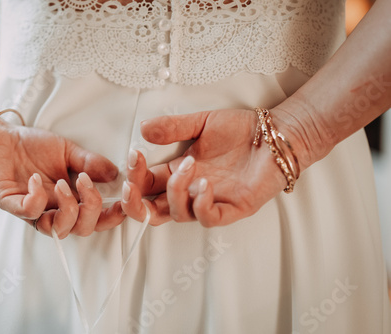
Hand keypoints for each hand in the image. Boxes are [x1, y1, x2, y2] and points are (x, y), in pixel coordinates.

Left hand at [0, 122, 124, 237]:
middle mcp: (52, 211)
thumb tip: (116, 173)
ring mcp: (31, 210)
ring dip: (67, 209)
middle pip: (80, 230)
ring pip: (56, 230)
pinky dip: (36, 199)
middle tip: (86, 182)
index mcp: (69, 201)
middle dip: (91, 211)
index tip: (124, 201)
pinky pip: (28, 212)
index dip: (112, 217)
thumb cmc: (33, 147)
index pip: (95, 219)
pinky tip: (36, 179)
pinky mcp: (9, 203)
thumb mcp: (68, 151)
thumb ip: (91, 163)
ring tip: (63, 183)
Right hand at [121, 109, 290, 226]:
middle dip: (135, 203)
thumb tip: (142, 129)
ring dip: (176, 192)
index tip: (134, 154)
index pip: (146, 184)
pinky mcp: (233, 208)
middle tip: (132, 185)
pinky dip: (201, 205)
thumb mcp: (202, 122)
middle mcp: (190, 191)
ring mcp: (210, 201)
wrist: (276, 135)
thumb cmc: (241, 130)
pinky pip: (208, 218)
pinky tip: (206, 184)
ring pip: (178, 214)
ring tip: (190, 166)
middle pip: (152, 211)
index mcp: (179, 172)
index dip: (134, 175)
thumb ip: (173, 127)